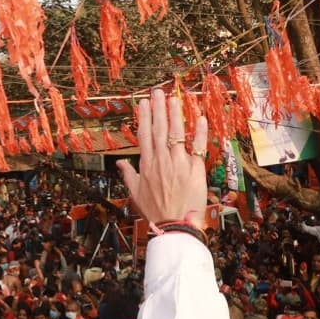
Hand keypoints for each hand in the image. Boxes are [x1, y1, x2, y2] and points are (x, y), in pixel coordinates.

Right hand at [117, 90, 207, 230]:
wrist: (174, 226)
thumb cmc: (155, 212)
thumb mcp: (136, 194)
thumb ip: (128, 175)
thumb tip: (119, 163)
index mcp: (147, 165)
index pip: (144, 135)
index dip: (144, 117)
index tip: (143, 102)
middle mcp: (162, 161)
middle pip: (159, 129)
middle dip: (158, 109)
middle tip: (157, 92)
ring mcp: (179, 164)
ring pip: (176, 134)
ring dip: (175, 115)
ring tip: (173, 98)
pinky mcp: (195, 170)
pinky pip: (198, 148)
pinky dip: (200, 133)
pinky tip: (200, 118)